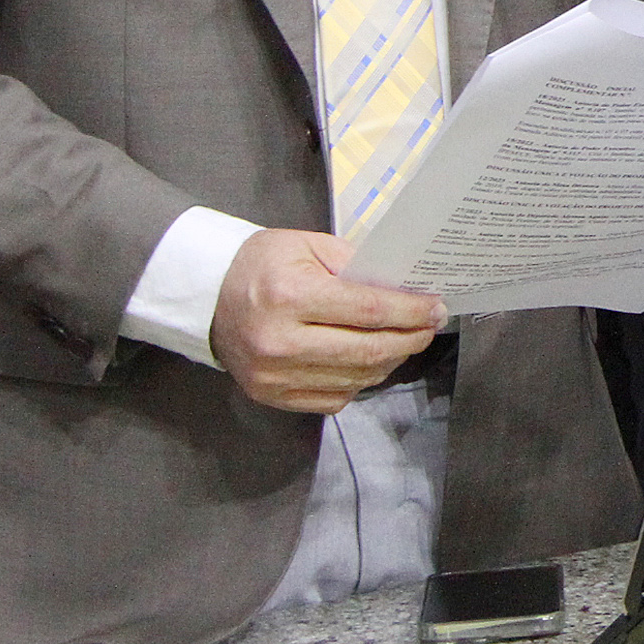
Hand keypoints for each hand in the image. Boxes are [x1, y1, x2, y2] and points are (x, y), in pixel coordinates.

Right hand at [209, 229, 444, 414]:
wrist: (206, 297)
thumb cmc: (261, 263)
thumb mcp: (307, 245)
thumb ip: (356, 265)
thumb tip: (405, 288)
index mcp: (290, 296)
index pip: (369, 311)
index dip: (411, 312)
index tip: (437, 308)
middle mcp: (280, 342)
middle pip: (368, 352)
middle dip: (409, 339)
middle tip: (429, 326)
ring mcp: (274, 376)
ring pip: (357, 379)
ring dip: (390, 361)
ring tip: (404, 341)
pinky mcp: (272, 397)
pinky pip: (335, 398)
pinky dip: (361, 381)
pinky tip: (369, 361)